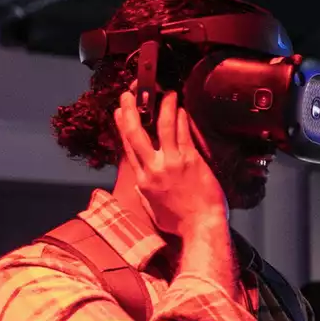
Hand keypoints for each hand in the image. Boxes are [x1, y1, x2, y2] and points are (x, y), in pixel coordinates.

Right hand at [113, 90, 227, 236]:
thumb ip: (146, 193)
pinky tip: (181, 109)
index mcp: (143, 181)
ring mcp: (172, 163)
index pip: (128, 147)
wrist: (201, 227)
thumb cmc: (180, 223)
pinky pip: (183, 135)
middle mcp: (154, 169)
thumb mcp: (153, 210)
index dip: (121, 127)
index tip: (119, 112)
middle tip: (129, 95)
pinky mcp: (191, 161)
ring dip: (163, 107)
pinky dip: (181, 119)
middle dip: (130, 111)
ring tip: (164, 93)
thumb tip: (142, 184)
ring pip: (163, 128)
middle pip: (136, 134)